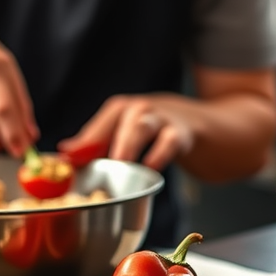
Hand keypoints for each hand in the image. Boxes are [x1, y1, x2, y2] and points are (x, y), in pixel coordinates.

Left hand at [58, 94, 195, 171]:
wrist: (211, 128)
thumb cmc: (161, 133)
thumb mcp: (130, 133)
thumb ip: (99, 144)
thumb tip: (65, 152)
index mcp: (123, 110)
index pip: (99, 124)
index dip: (82, 141)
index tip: (65, 158)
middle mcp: (140, 109)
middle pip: (118, 116)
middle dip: (99, 138)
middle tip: (84, 159)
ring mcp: (163, 118)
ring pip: (142, 125)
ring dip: (128, 143)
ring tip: (117, 162)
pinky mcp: (184, 133)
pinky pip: (170, 140)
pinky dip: (160, 153)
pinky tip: (151, 167)